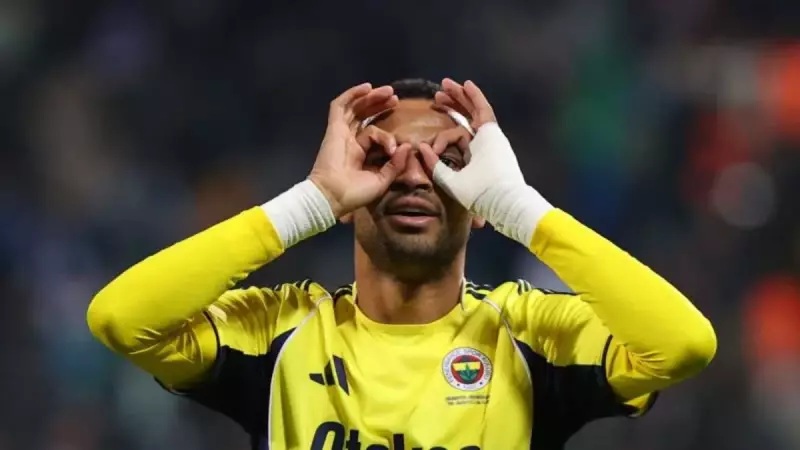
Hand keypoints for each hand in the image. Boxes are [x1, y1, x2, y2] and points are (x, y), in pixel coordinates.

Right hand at [309, 83, 410, 217]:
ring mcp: (341, 133)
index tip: (398, 147)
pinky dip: (352, 95)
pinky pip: (340, 106)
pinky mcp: (334, 129)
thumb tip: (407, 146)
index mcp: (360, 153)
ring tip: (387, 91)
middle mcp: (350, 141)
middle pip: (364, 116)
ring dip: (370, 98)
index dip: (388, 136)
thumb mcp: (382, 180)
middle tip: (395, 98)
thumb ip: (395, 164)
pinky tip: (367, 88)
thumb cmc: (356, 193)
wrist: (334, 196)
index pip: (375, 134)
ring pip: (355, 108)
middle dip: (380, 105)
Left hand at [419, 79, 525, 212]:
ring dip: (460, 96)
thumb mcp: (450, 181)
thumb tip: (422, 148)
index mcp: (472, 156)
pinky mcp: (492, 132)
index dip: (440, 136)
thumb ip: (435, 166)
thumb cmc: (478, 194)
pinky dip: (476, 96)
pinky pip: (483, 110)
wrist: (499, 197)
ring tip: (446, 84)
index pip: (456, 136)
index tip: (425, 146)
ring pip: (473, 110)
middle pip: (465, 118)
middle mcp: (481, 143)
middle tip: (437, 95)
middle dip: (452, 105)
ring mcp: (488, 136)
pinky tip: (466, 84)